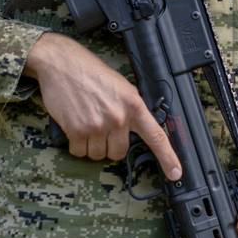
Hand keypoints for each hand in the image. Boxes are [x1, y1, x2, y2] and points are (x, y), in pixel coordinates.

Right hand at [24, 32, 180, 177]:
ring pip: (98, 155)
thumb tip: (137, 129)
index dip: (167, 157)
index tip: (175, 173)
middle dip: (109, 145)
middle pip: (119, 153)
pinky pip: (79, 152)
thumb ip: (131, 108)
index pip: (156, 136)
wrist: (62, 64)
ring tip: (86, 122)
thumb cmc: (91, 72)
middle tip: (101, 128)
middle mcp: (118, 118)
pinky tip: (74, 125)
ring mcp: (98, 125)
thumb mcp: (122, 86)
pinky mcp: (77, 131)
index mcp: (134, 105)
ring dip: (91, 145)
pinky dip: (76, 144)